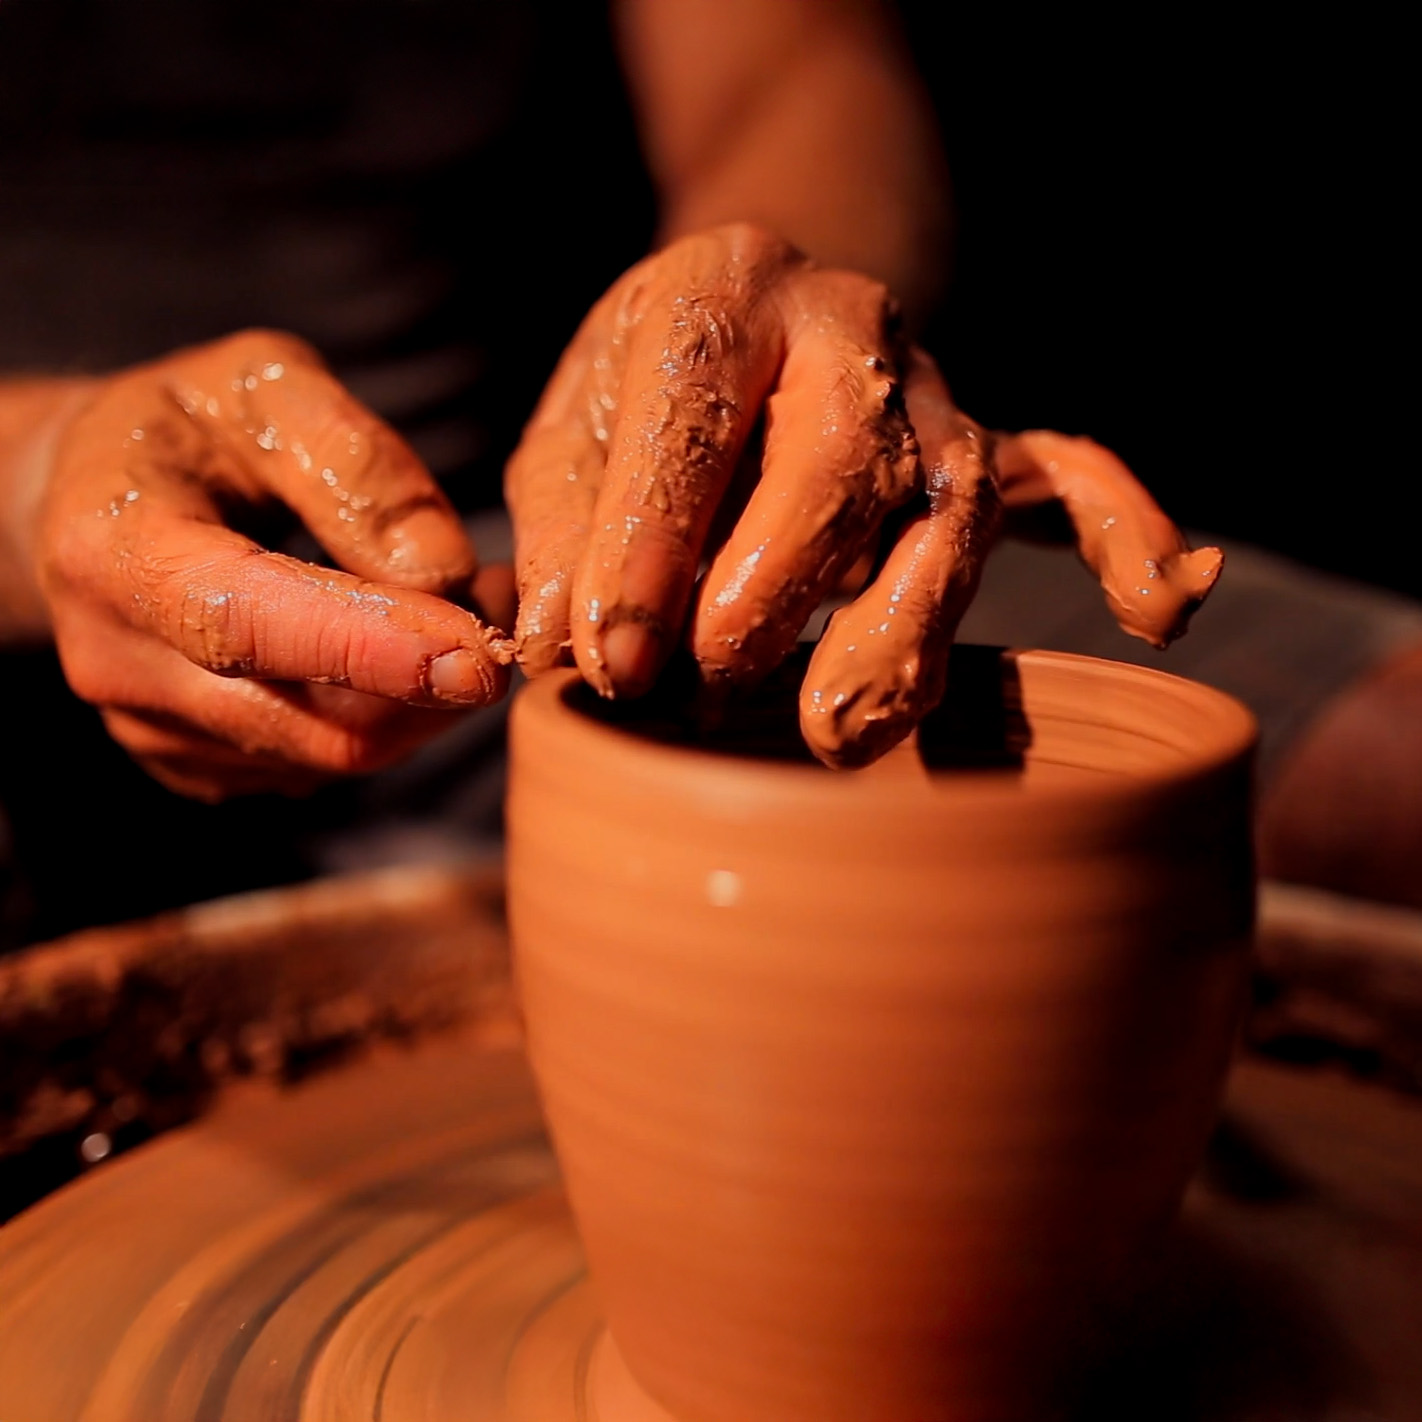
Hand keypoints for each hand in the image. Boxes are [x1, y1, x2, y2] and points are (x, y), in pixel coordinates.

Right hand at [28, 331, 511, 800]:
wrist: (95, 493)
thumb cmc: (187, 424)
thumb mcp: (267, 382)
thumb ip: (356, 462)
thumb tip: (442, 573)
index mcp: (116, 550)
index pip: (251, 626)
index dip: (373, 649)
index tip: (478, 655)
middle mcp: (118, 660)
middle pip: (312, 720)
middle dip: (434, 677)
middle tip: (504, 600)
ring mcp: (152, 726)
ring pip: (334, 752)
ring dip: (426, 697)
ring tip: (466, 608)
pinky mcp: (195, 761)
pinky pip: (320, 763)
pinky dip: (389, 716)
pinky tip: (406, 649)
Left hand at [505, 224, 1219, 765]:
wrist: (760, 309)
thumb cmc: (652, 393)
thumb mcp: (575, 433)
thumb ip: (563, 532)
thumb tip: (560, 650)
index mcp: (723, 293)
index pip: (689, 416)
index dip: (646, 546)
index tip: (608, 663)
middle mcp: (846, 329)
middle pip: (838, 456)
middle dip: (776, 584)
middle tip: (712, 685)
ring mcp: (934, 390)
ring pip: (945, 508)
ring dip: (901, 626)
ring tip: (841, 732)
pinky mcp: (991, 447)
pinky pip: (1080, 481)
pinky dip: (1129, 537)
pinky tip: (1162, 608)